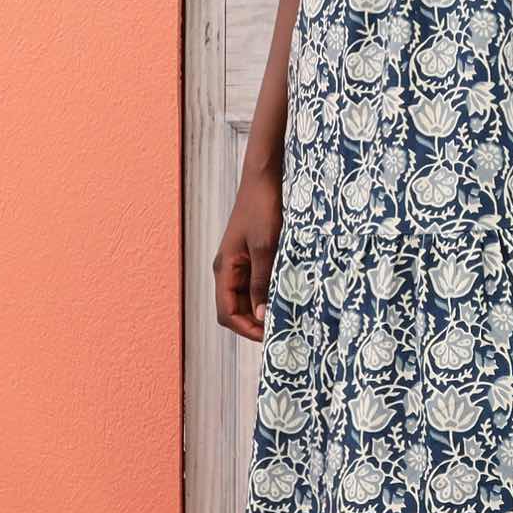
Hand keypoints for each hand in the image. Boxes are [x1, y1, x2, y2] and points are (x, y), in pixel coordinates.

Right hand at [212, 166, 284, 342]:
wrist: (265, 177)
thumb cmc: (263, 207)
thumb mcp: (266, 247)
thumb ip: (262, 283)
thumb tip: (261, 317)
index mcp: (225, 269)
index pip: (227, 313)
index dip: (247, 329)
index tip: (271, 336)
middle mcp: (228, 268)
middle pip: (235, 309)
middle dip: (255, 322)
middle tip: (283, 328)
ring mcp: (239, 261)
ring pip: (247, 297)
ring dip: (263, 308)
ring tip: (287, 313)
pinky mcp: (252, 254)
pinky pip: (256, 282)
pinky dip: (268, 292)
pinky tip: (287, 293)